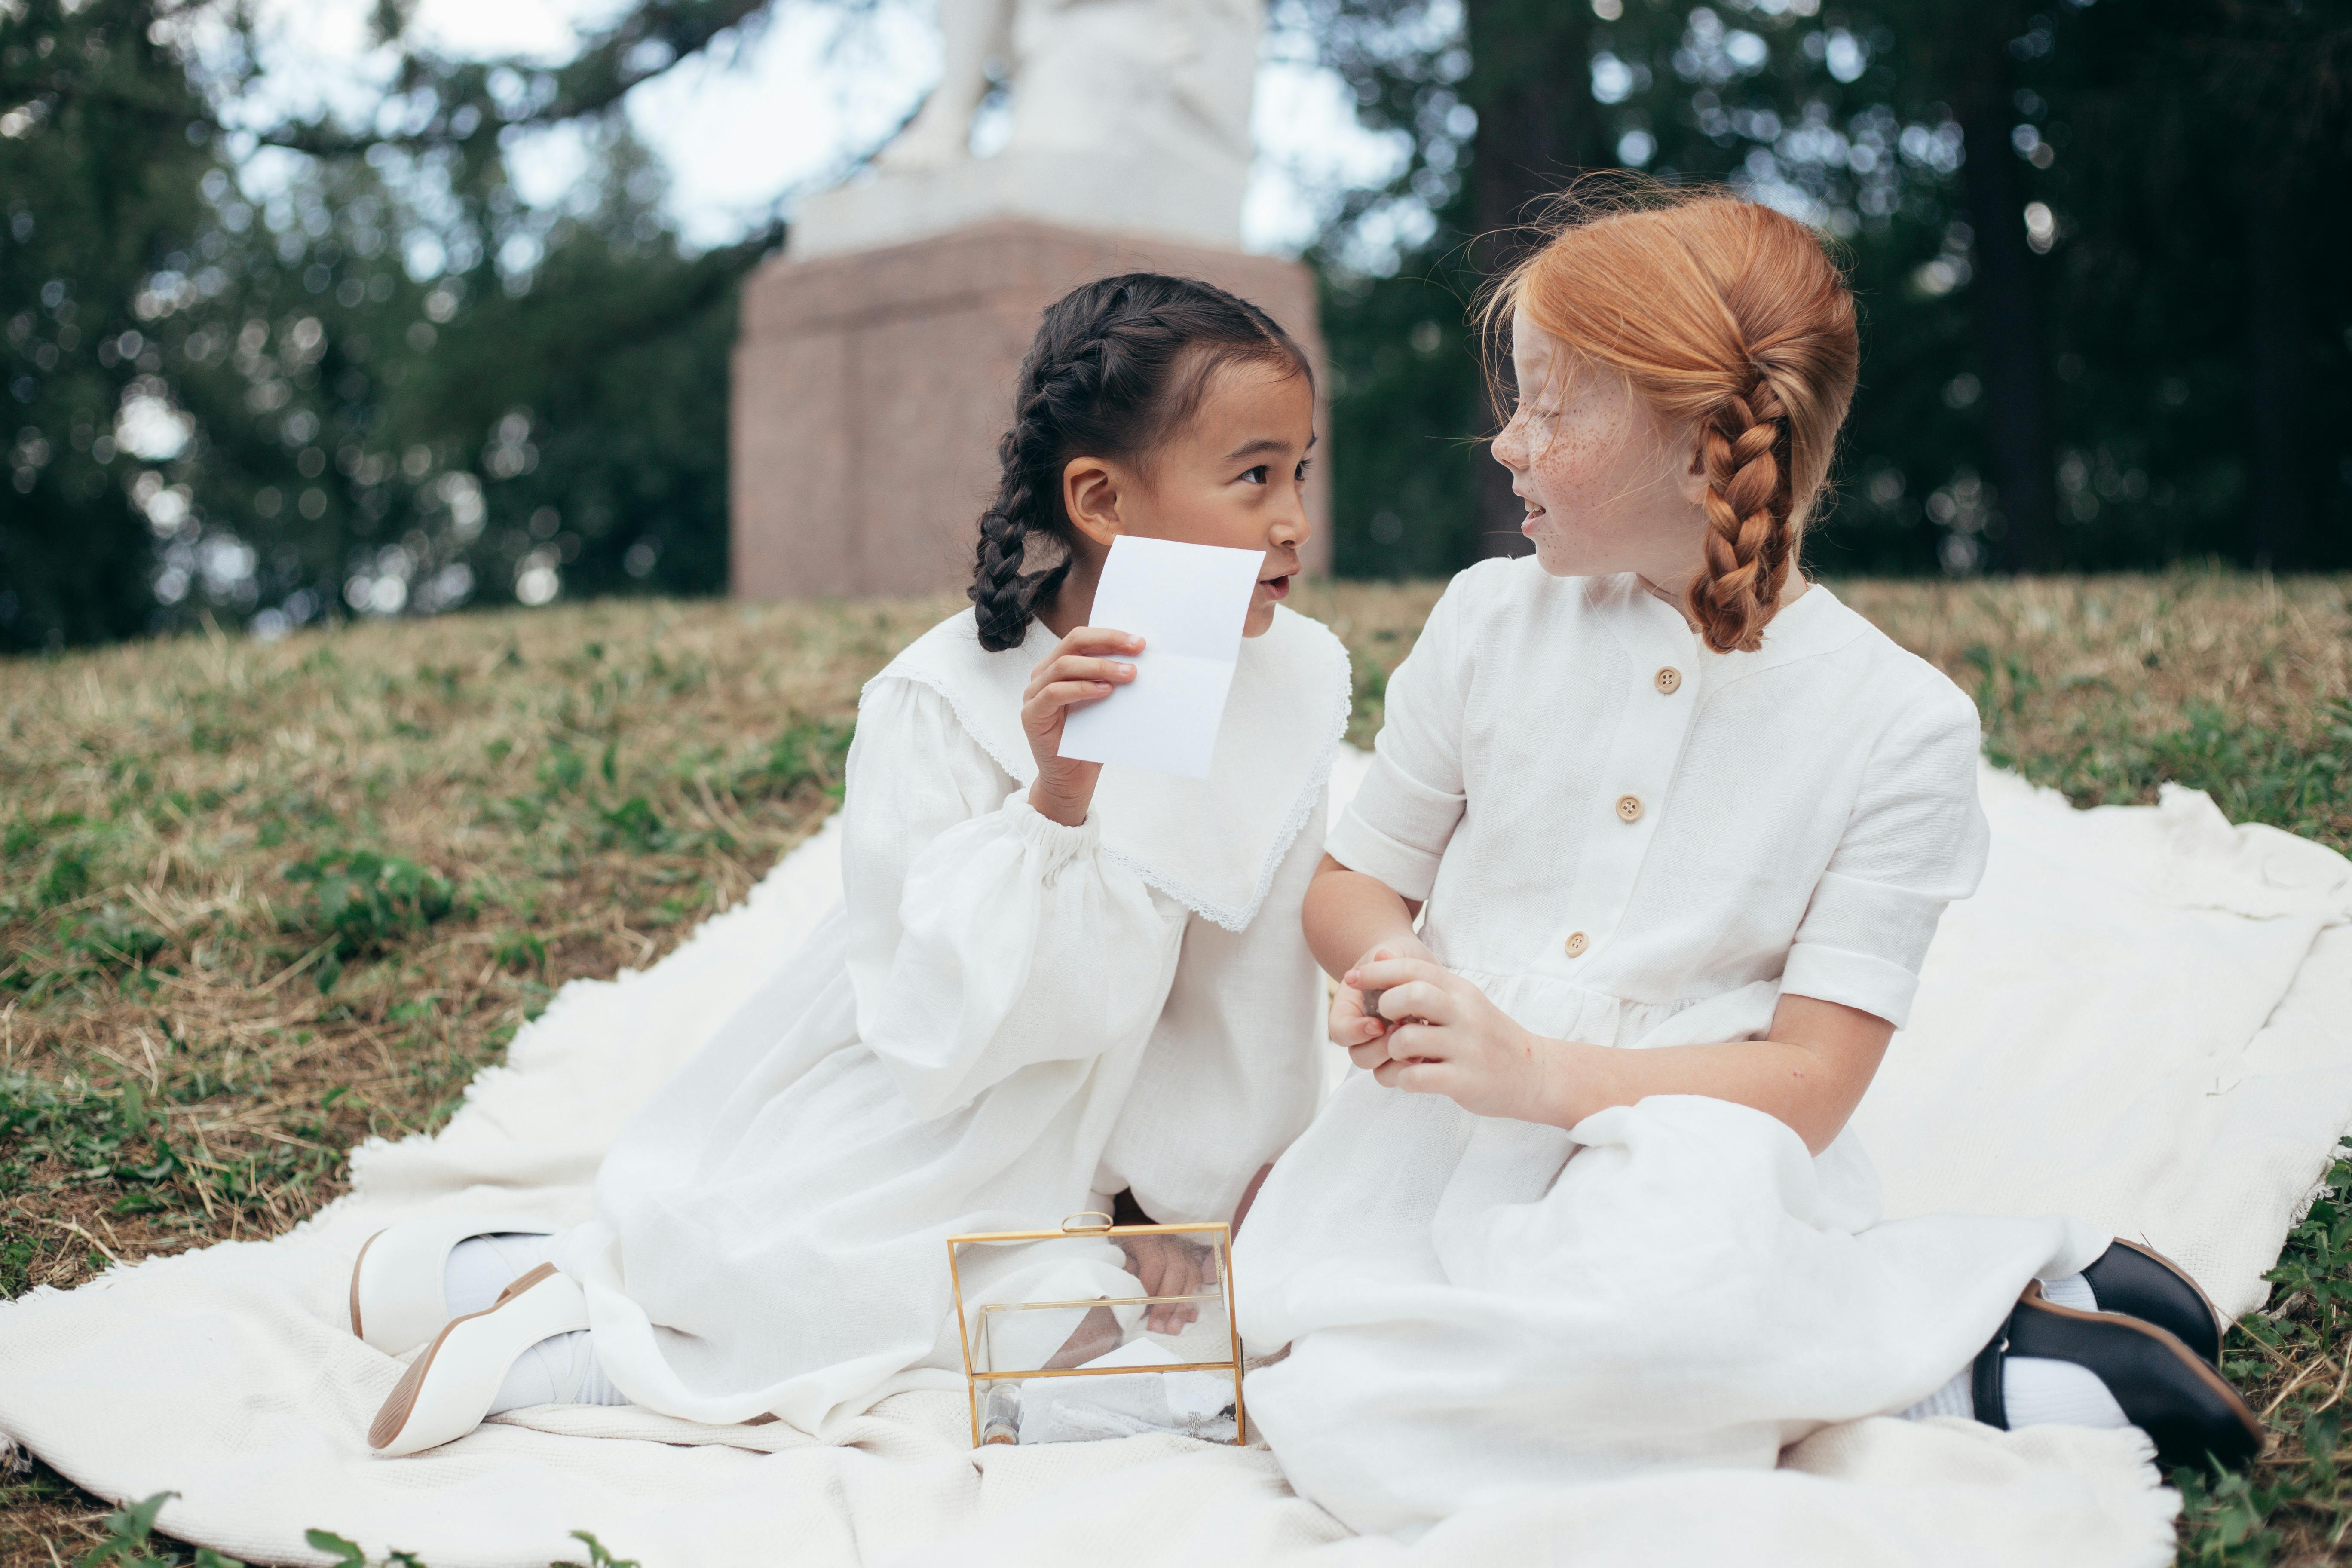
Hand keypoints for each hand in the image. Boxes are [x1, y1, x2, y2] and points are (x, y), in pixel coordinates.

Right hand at [1022, 626, 1141, 825]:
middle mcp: (1043, 674)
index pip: (1082, 638)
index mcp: (1059, 666)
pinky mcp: (1031, 715)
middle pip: (1073, 643)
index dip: (1111, 635)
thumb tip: (1142, 661)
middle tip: (1138, 649)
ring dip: (1100, 667)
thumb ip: (1113, 681)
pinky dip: (1081, 688)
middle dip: (1108, 642)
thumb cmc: (1091, 740)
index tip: (1141, 642)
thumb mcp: (1106, 704)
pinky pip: (1053, 693)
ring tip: (1128, 674)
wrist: (1072, 780)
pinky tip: (1105, 691)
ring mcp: (1033, 693)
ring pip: (1064, 665)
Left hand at [1117, 1233, 1207, 1332]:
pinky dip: (1195, 1301)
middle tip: (1157, 1327)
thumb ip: (1125, 1270)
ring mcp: (1184, 1252)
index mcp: (1149, 1237)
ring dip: (1183, 1307)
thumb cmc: (1125, 1247)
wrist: (1139, 1231)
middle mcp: (1170, 1243)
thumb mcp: (1119, 1254)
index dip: (1149, 1289)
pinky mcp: (1192, 1263)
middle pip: (1176, 1271)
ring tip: (1173, 1329)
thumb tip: (1129, 1293)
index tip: (1139, 1312)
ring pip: (1192, 1278)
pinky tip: (1189, 1318)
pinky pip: (1199, 1282)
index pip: (1155, 1263)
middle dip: (1167, 1303)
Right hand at [1329, 940, 1433, 1060]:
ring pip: (1381, 1072)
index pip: (1340, 1031)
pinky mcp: (1407, 1056)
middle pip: (1359, 1056)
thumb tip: (1381, 958)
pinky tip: (1431, 1053)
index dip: (1356, 1032)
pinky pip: (1404, 1076)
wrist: (1416, 966)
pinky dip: (1416, 1069)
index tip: (1378, 1023)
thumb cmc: (1397, 959)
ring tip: (1420, 1045)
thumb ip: (1384, 958)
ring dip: (1399, 1061)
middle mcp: (1363, 1034)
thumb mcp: (1389, 952)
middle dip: (1381, 1048)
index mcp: (1349, 1009)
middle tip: (1402, 1033)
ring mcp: (1384, 1048)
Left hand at [1343, 952, 1559, 1121]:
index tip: (1353, 979)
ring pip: (1406, 1039)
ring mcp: (1466, 1047)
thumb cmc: (1488, 1037)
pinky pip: (1416, 1076)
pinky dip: (1403, 1079)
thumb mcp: (1464, 1001)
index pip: (1414, 968)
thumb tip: (1378, 954)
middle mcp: (1464, 1014)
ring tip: (1402, 1057)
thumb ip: (1426, 983)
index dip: (1377, 972)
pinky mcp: (1464, 1080)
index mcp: (1461, 991)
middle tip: (1387, 1023)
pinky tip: (1412, 1078)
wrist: (1535, 1074)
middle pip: (1410, 995)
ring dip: (1392, 1050)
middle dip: (1386, 1008)